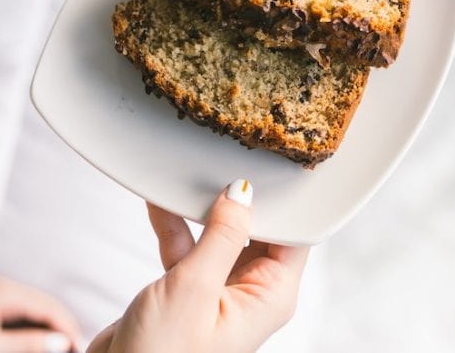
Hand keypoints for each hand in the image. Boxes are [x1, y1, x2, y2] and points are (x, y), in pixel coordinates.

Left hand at [0, 276, 79, 352]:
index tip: (78, 349)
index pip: (49, 306)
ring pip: (33, 312)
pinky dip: (31, 332)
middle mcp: (0, 289)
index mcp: (2, 292)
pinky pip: (19, 318)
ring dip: (46, 331)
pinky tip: (36, 345)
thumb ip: (27, 344)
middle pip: (43, 306)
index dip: (67, 329)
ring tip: (58, 349)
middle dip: (59, 329)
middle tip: (72, 350)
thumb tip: (61, 342)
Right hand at [88, 180, 308, 352]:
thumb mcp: (194, 290)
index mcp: (270, 296)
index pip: (293, 236)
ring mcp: (221, 289)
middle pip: (258, 229)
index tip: (271, 164)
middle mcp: (251, 292)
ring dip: (202, 208)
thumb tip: (242, 192)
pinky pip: (191, 247)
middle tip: (229, 158)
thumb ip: (221, 237)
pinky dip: (176, 225)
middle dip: (241, 197)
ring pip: (221, 234)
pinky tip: (160, 201)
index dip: (284, 201)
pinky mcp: (192, 289)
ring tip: (192, 173)